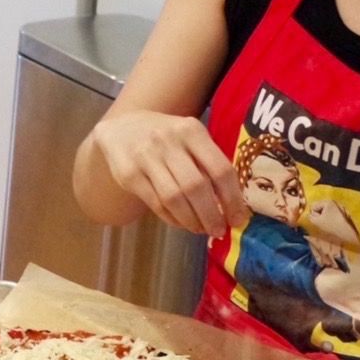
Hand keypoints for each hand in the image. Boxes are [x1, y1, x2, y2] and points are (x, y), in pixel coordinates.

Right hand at [87, 110, 248, 237]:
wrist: (120, 128)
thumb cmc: (165, 137)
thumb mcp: (188, 138)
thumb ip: (207, 162)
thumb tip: (231, 204)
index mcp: (191, 131)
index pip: (220, 169)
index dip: (232, 199)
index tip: (238, 219)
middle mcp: (168, 141)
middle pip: (196, 187)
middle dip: (211, 215)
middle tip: (219, 230)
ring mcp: (146, 158)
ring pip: (174, 198)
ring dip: (191, 220)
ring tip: (201, 229)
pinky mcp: (129, 175)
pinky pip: (156, 203)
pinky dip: (172, 218)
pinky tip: (182, 222)